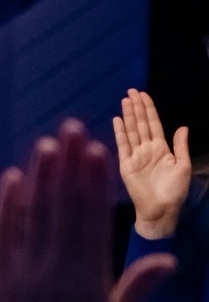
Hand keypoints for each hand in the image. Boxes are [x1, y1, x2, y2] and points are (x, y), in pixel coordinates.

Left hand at [0, 119, 174, 301]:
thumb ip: (138, 289)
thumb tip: (170, 259)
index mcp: (88, 282)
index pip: (92, 221)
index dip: (94, 183)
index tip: (98, 152)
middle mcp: (53, 274)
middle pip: (63, 209)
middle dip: (69, 167)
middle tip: (74, 129)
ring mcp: (21, 277)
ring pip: (31, 217)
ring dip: (40, 178)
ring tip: (48, 144)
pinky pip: (1, 238)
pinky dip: (6, 208)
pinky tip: (12, 179)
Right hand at [112, 88, 191, 238]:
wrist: (161, 209)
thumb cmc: (175, 191)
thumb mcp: (183, 165)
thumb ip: (181, 146)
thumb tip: (182, 127)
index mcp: (161, 148)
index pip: (153, 124)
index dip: (149, 109)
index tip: (143, 95)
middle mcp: (147, 150)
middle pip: (140, 124)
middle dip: (136, 107)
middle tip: (131, 91)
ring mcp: (135, 157)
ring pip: (131, 131)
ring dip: (128, 116)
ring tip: (125, 100)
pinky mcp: (126, 166)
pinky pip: (122, 146)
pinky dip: (120, 133)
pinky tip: (118, 121)